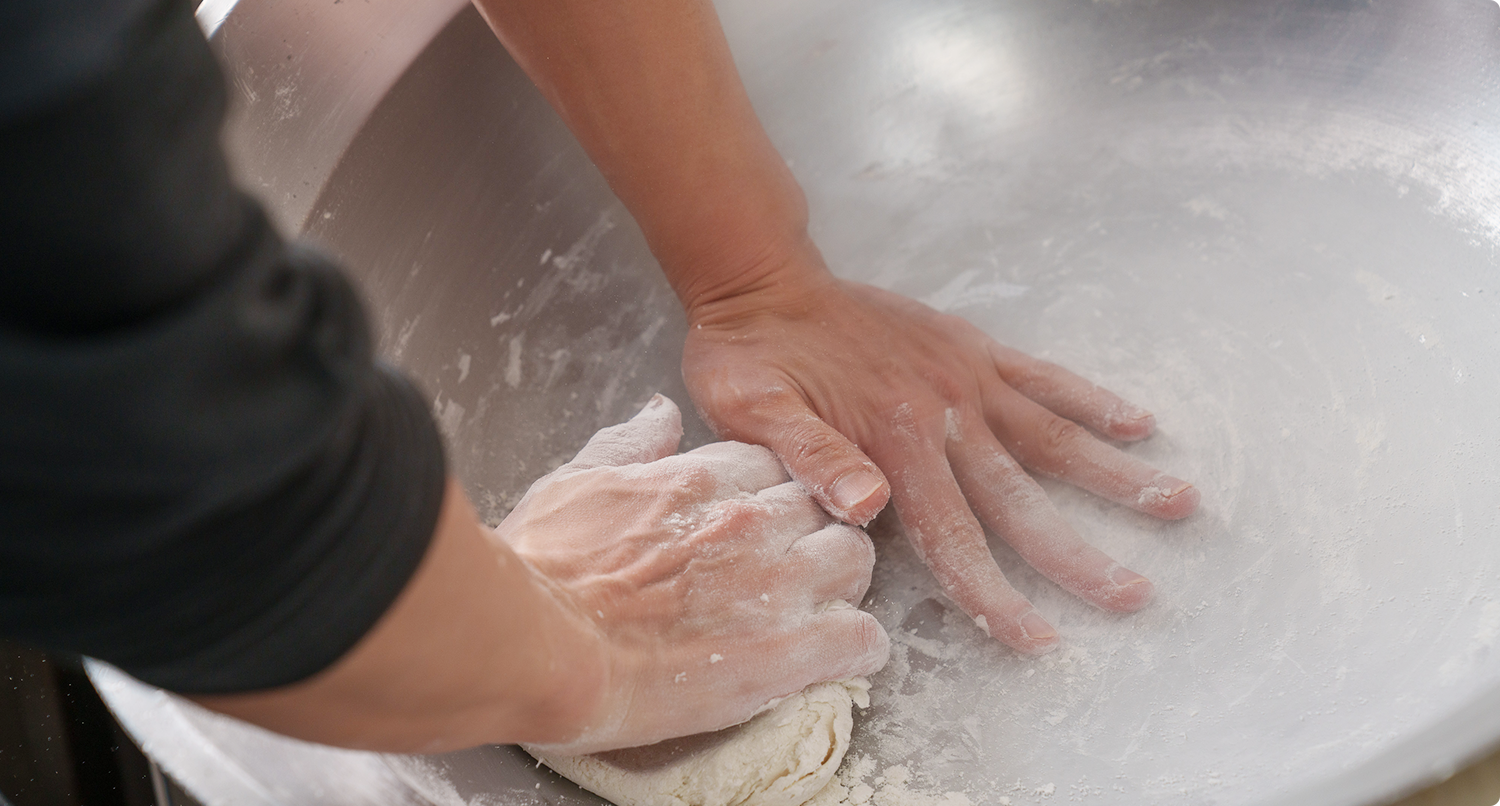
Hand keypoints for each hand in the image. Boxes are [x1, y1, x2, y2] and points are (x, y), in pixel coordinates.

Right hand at [494, 395, 888, 753]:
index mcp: (703, 478)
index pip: (776, 465)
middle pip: (825, 507)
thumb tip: (660, 413)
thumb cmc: (543, 571)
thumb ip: (629, 445)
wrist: (538, 649)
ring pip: (857, 560)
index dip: (771, 496)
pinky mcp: (791, 651)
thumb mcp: (577, 483)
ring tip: (817, 613)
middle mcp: (751, 520)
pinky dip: (857, 648)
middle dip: (812, 534)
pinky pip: (865, 638)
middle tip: (787, 572)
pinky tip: (831, 658)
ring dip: (843, 584)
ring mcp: (776, 584)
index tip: (757, 523)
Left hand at [681, 249, 1198, 654]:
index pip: (954, 537)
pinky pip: (1044, 376)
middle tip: (1135, 596)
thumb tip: (867, 508)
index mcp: (893, 443)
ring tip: (1179, 503)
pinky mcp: (972, 347)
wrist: (763, 279)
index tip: (1041, 640)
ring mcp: (966, 378)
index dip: (996, 594)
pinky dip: (1092, 400)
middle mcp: (944, 413)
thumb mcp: (754, 412)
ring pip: (1054, 435)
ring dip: (1115, 474)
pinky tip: (1139, 423)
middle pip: (1021, 498)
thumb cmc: (751, 357)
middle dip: (1077, 554)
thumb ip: (810, 458)